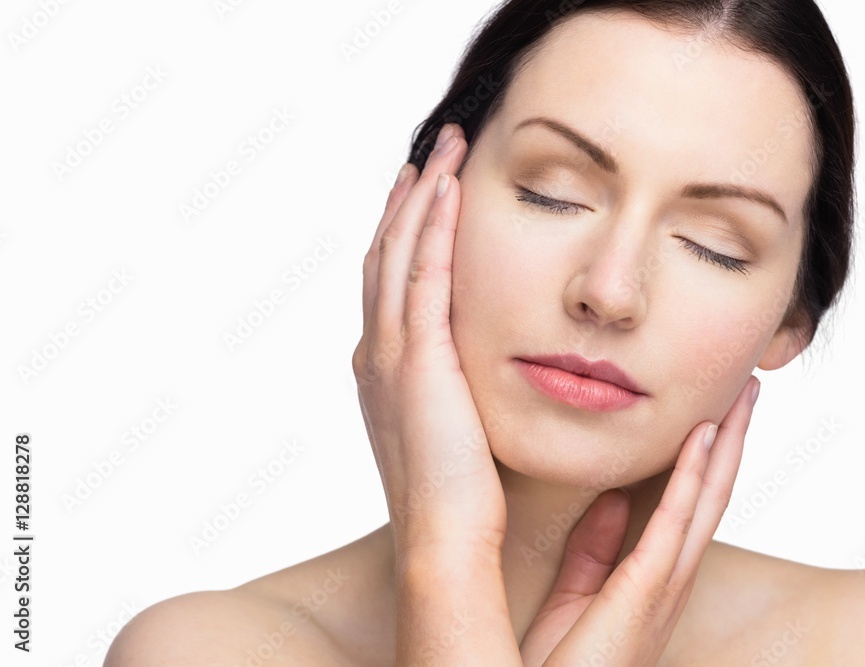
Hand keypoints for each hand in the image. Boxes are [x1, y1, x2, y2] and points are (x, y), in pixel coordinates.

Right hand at [352, 123, 506, 557]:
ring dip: (421, 197)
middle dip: (408, 201)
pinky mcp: (416, 358)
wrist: (446, 540)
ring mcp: (391, 354)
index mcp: (385, 372)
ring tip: (441, 151)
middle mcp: (378, 354)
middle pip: (387, 256)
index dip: (405, 235)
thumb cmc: (462, 499)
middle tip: (429, 155)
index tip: (426, 196)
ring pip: (398, 252)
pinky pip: (422, 274)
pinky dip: (431, 226)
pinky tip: (448, 188)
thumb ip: (456, 395)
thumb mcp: (454, 432)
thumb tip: (479, 375)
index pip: (393, 285)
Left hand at [519, 375, 760, 665]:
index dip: (706, 454)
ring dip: (726, 446)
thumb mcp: (576, 591)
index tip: (714, 408)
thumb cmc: (562, 664)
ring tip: (743, 397)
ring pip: (707, 500)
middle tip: (749, 386)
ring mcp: (665, 584)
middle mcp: (672, 576)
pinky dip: (690, 479)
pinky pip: (674, 524)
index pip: (690, 501)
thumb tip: (611, 499)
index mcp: (656, 575)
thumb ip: (595, 547)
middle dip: (732, 438)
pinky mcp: (646, 591)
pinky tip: (702, 439)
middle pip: (712, 493)